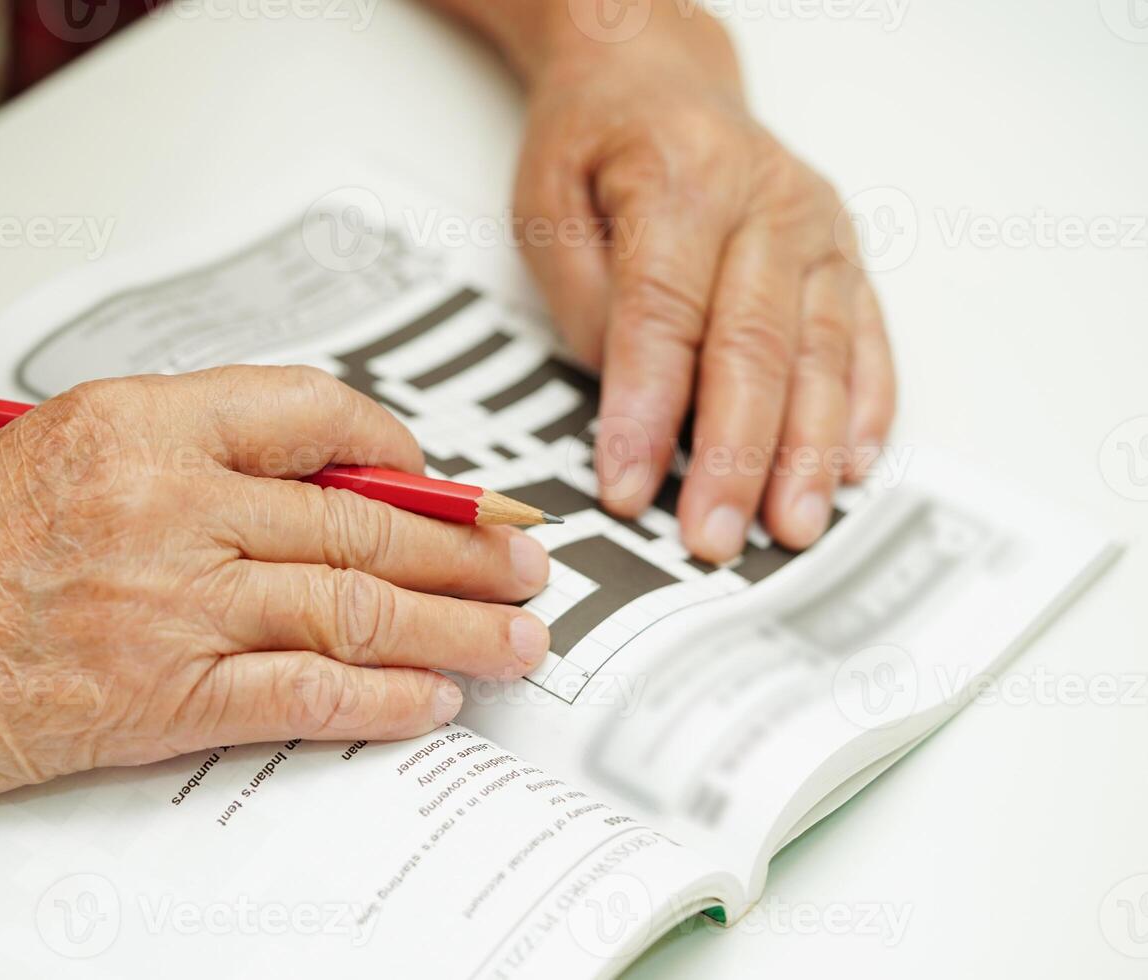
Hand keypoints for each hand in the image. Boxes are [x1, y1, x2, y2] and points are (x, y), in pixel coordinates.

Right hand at [0, 368, 551, 883]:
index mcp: (140, 423)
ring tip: (518, 635)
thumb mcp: (57, 454)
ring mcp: (174, 602)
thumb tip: (300, 480)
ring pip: (358, 603)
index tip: (437, 476)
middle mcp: (169, 503)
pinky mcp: (165, 696)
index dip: (397, 445)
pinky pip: (308, 691)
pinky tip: (435, 698)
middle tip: (525, 559)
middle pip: (363, 516)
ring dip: (456, 624)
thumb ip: (182, 455)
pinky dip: (385, 697)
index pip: (313, 410)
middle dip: (465, 543)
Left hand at [509, 5, 895, 560]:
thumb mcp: (548, 206)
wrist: (659, 78)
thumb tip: (634, 404)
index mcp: (680, 179)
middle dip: (735, 456)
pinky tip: (851, 468)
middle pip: (755, 347)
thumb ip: (587, 303)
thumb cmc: (596, 146)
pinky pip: (866, 339)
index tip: (629, 492)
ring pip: (821, 354)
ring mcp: (820, 230)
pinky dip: (862, 409)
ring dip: (808, 452)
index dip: (647, 413)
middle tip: (715, 538)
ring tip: (793, 528)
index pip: (664, 316)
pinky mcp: (846, 256)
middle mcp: (767, 203)